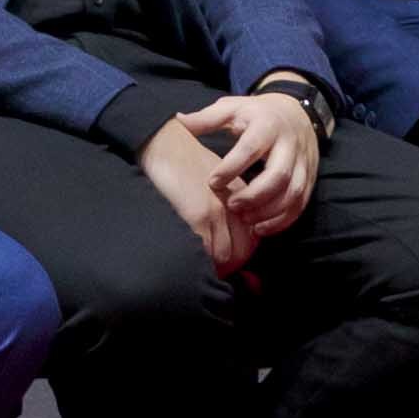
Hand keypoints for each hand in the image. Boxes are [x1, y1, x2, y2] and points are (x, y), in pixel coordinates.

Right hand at [136, 104, 251, 267]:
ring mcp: (219, 211)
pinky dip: (202, 262)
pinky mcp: (199, 215)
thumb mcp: (212, 180)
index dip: (240, 255)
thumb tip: (217, 234)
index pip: (252, 236)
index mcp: (240, 196)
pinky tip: (190, 264)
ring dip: (216, 267)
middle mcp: (235, 204)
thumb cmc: (183, 162)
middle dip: (231, 267)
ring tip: (201, 272)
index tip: (225, 265)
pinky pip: (208, 251)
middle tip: (213, 274)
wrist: (166, 143)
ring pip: (228, 255)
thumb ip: (221, 203)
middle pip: (245, 250)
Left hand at [197, 87, 326, 233]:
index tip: (212, 182)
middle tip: (231, 206)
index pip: (251, 148)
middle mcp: (289, 144)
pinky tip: (261, 228)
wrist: (297, 113)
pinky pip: (301, 203)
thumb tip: (177, 120)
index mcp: (267, 125)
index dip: (232, 167)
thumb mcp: (232, 108)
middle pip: (278, 174)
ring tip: (245, 220)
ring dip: (269, 211)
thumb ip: (206, 118)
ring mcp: (303, 162)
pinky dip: (282, 220)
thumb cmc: (256, 114)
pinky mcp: (309, 178)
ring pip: (293, 192)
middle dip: (254, 195)